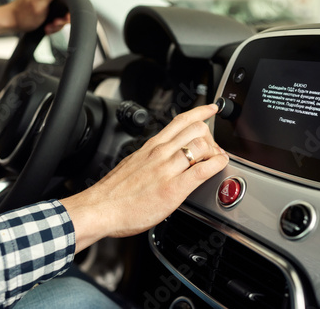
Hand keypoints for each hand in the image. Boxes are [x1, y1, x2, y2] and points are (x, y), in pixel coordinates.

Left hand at [0, 0, 73, 38]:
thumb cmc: (22, 14)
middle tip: (54, 22)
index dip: (71, 6)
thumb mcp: (39, 2)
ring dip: (57, 24)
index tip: (63, 16)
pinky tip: (47, 26)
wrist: (12, 22)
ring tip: (48, 26)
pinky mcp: (48, 7)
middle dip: (63, 18)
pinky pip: (58, 17)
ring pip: (63, 13)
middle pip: (69, 4)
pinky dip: (54, 24)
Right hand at [61, 104, 229, 252]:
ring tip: (215, 161)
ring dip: (215, 151)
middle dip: (211, 135)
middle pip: (195, 128)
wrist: (99, 209)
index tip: (211, 109)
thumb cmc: (113, 193)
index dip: (200, 112)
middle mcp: (160, 153)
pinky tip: (219, 167)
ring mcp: (167, 169)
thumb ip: (149, 160)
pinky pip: (203, 170)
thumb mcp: (132, 165)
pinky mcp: (173, 188)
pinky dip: (217, 165)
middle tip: (213, 148)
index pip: (180, 120)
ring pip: (201, 144)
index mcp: (151, 146)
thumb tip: (161, 161)